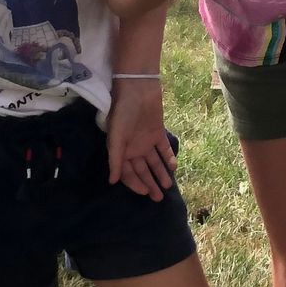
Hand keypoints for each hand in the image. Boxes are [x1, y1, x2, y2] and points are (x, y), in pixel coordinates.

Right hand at [106, 80, 175, 200]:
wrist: (137, 88)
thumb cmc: (123, 112)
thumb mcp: (116, 137)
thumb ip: (116, 159)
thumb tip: (112, 182)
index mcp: (121, 150)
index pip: (127, 173)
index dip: (135, 184)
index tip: (145, 193)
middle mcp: (133, 148)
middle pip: (142, 170)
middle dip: (150, 183)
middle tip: (158, 198)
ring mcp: (146, 140)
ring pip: (154, 162)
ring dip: (160, 173)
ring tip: (168, 186)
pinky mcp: (158, 132)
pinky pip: (163, 148)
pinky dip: (168, 157)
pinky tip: (173, 167)